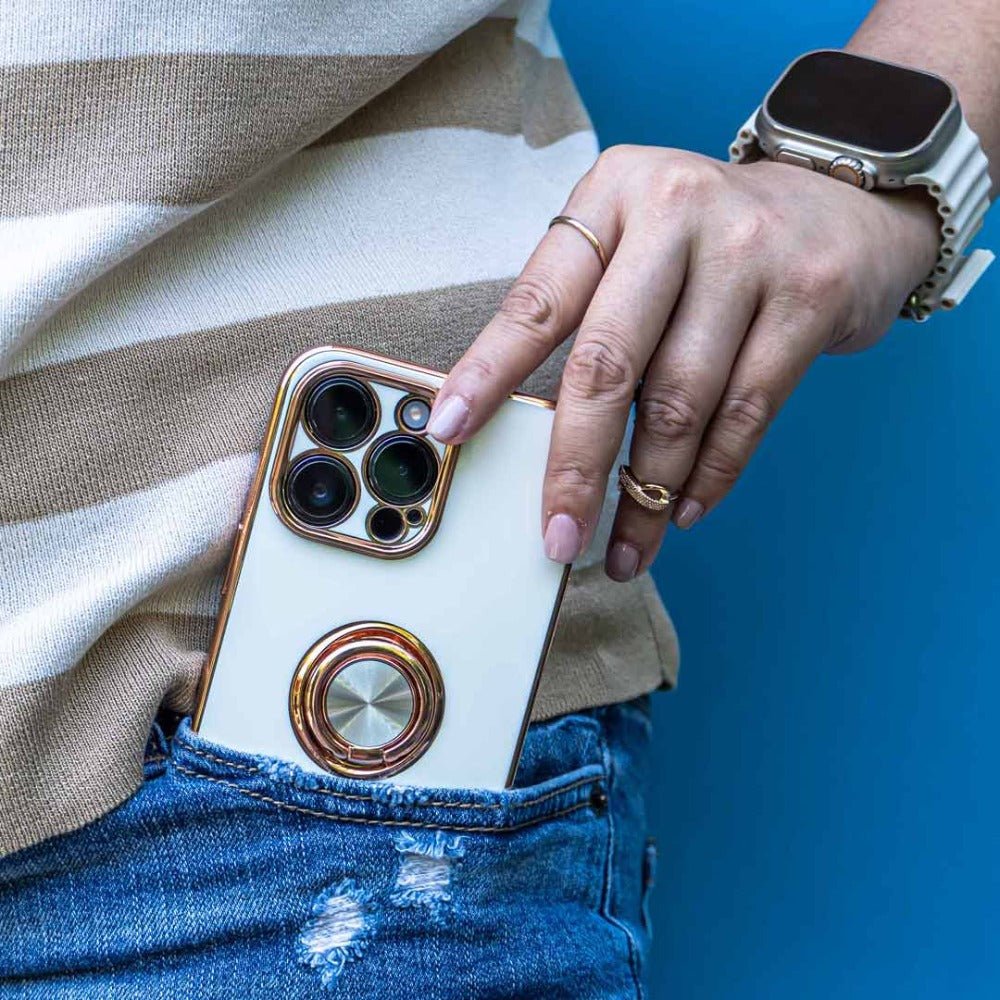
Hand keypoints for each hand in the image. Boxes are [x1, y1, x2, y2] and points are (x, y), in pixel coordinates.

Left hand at [425, 146, 939, 579]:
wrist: (842, 204)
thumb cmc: (712, 241)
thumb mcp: (638, 239)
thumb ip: (589, 308)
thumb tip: (534, 427)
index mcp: (614, 195)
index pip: (539, 300)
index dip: (488, 371)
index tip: (450, 428)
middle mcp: (677, 212)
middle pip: (608, 363)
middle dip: (576, 465)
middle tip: (559, 534)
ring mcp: (749, 252)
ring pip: (680, 401)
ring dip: (646, 493)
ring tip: (626, 548)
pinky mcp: (808, 297)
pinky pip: (747, 411)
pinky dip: (711, 475)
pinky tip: (683, 509)